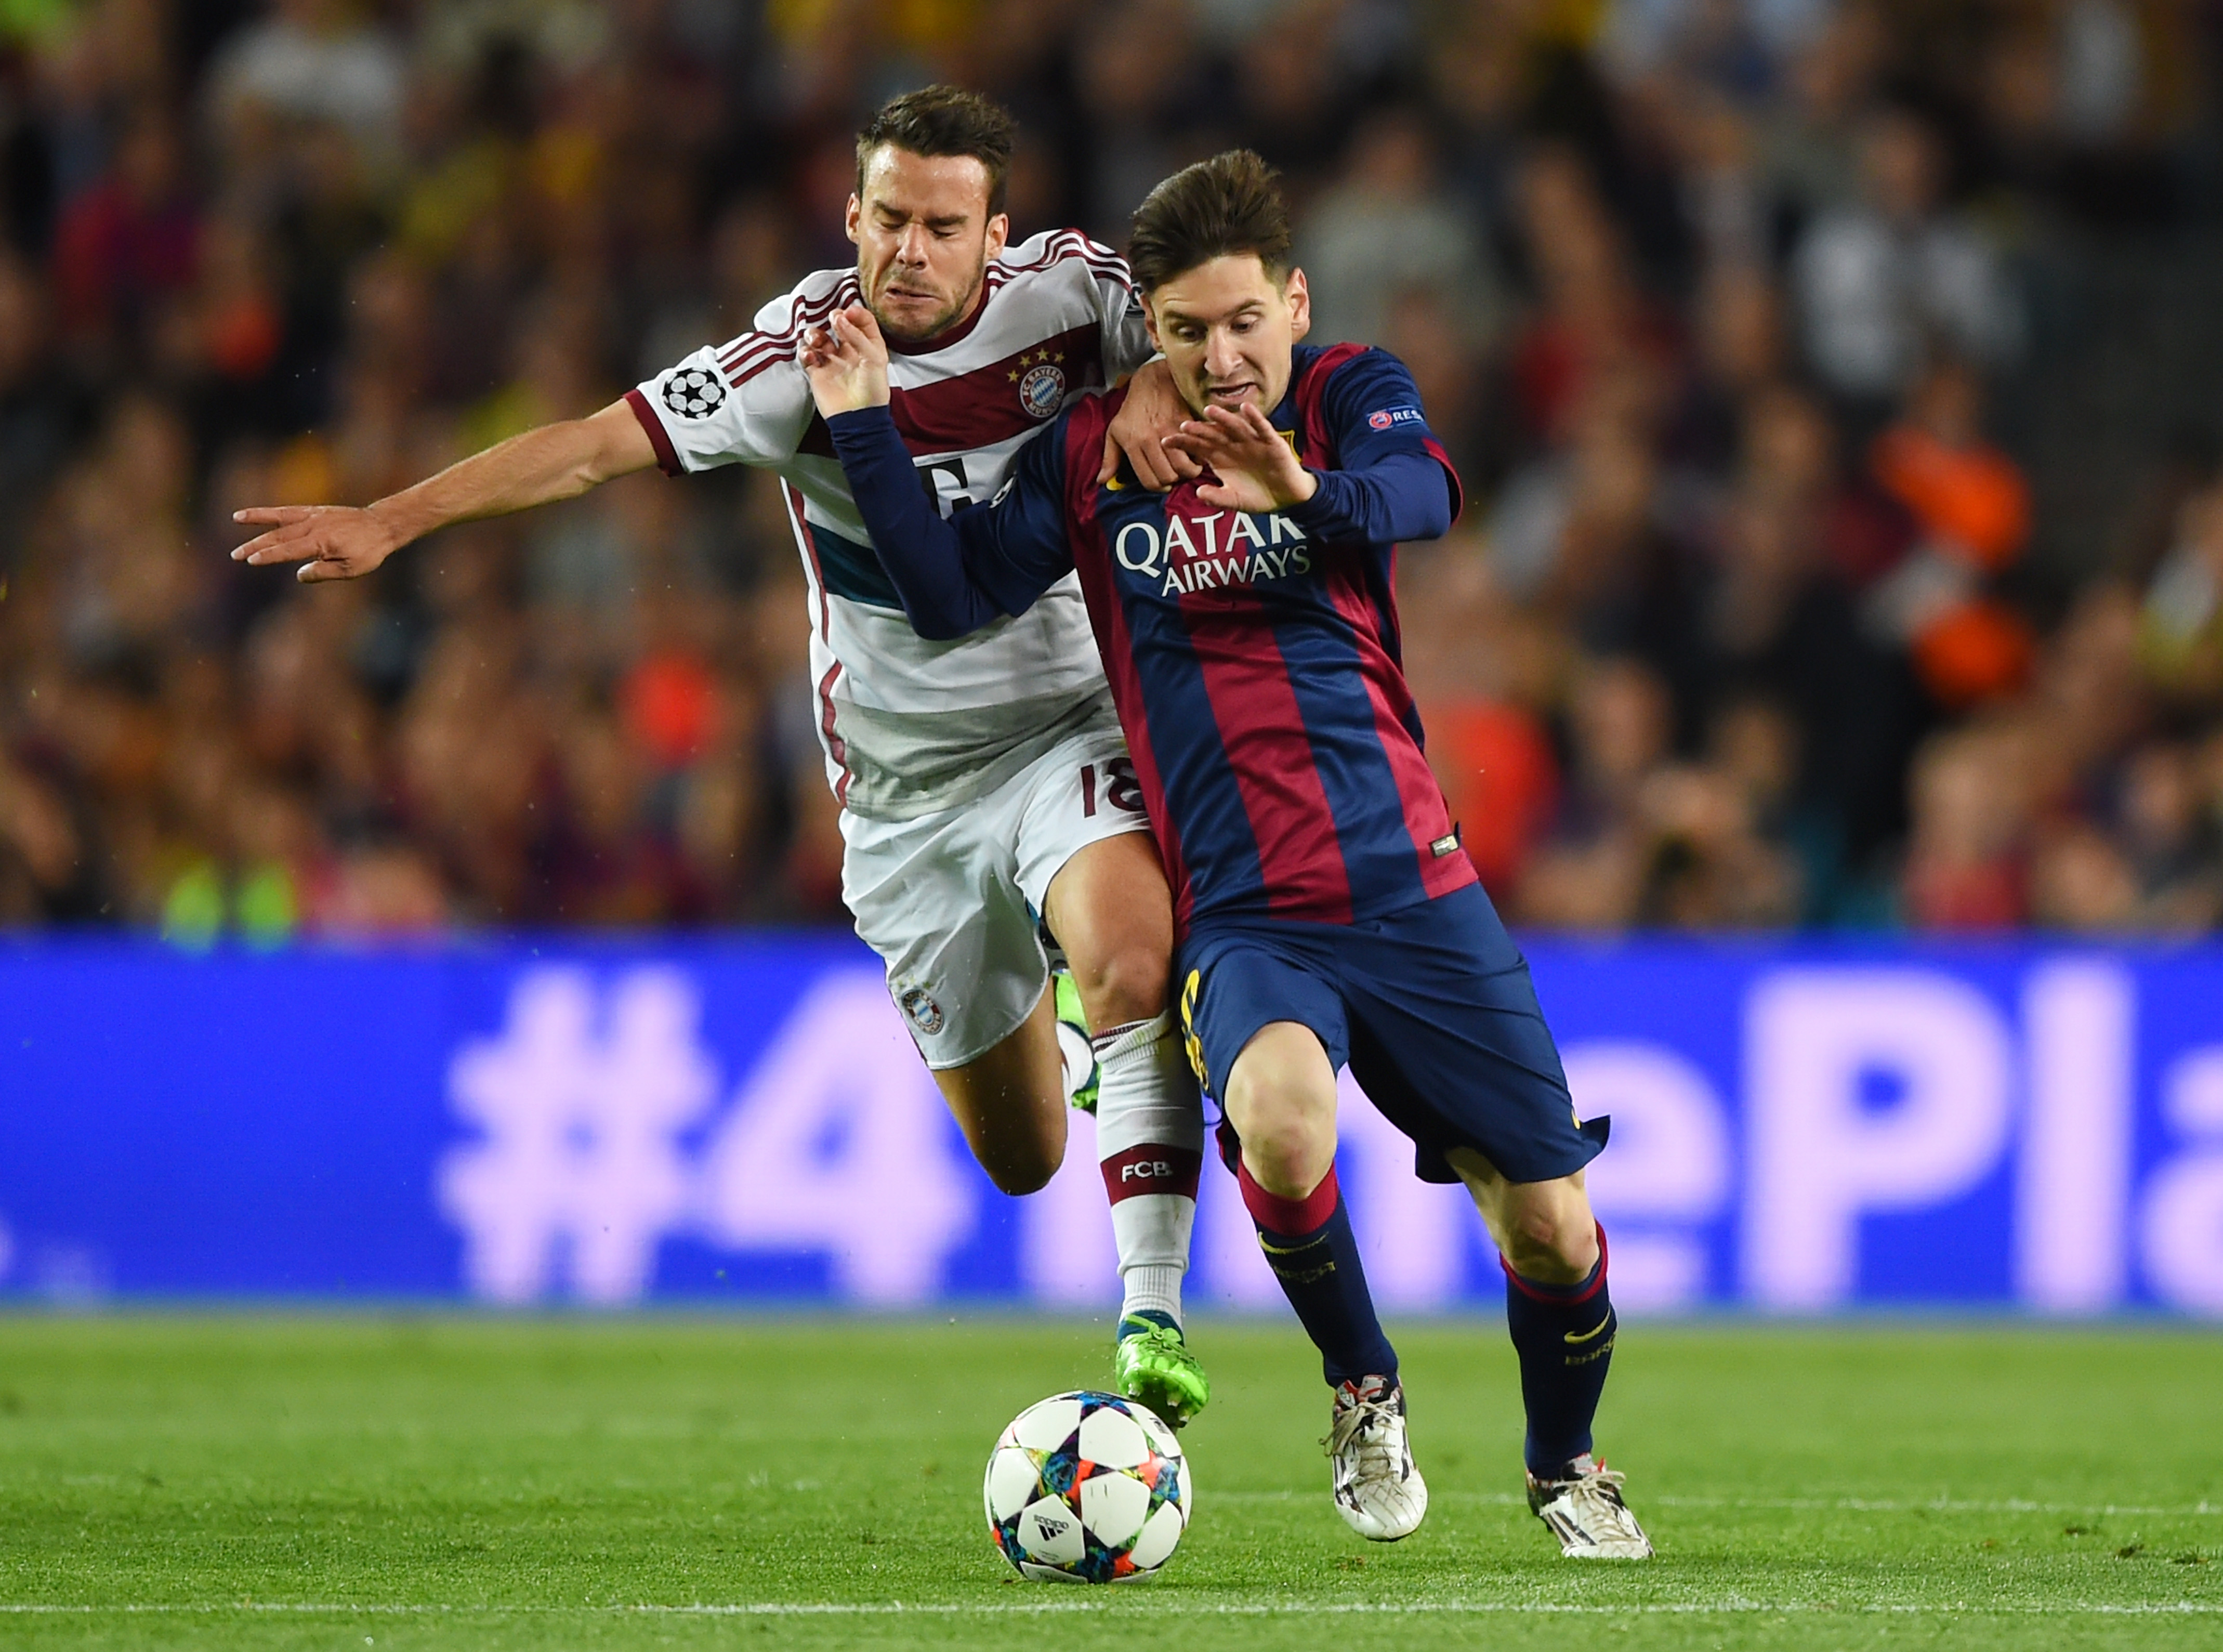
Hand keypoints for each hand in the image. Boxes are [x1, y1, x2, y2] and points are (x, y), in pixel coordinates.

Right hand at [230, 504, 404, 582]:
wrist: (381, 525)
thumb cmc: (369, 551)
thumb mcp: (352, 569)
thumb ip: (324, 572)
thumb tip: (299, 575)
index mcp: (322, 542)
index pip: (289, 550)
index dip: (270, 556)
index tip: (252, 560)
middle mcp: (314, 526)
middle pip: (279, 536)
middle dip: (256, 546)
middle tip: (235, 555)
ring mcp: (313, 516)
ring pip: (280, 519)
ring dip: (257, 520)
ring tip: (235, 518)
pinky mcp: (314, 511)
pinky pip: (289, 510)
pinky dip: (272, 511)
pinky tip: (257, 512)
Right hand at [799, 304, 890, 415]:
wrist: (858, 418)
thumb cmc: (873, 390)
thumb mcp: (875, 358)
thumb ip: (857, 335)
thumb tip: (839, 317)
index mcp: (868, 346)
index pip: (862, 321)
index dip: (855, 312)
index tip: (848, 311)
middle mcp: (850, 351)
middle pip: (838, 325)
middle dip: (834, 318)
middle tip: (834, 319)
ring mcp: (832, 361)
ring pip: (818, 337)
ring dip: (814, 334)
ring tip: (817, 341)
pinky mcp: (817, 373)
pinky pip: (806, 355)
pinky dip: (805, 352)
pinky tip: (811, 356)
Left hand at [1099, 358, 1199, 489]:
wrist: (1152, 382)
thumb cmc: (1131, 409)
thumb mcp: (1114, 431)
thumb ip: (1109, 458)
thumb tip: (1101, 481)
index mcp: (1133, 444)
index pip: (1149, 480)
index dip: (1158, 487)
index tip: (1163, 483)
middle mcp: (1150, 439)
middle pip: (1168, 477)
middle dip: (1173, 480)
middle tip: (1175, 474)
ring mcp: (1169, 431)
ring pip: (1184, 467)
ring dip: (1188, 471)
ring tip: (1187, 466)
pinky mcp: (1185, 423)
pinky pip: (1195, 449)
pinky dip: (1197, 456)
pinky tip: (1194, 454)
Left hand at [1161, 403, 1317, 512]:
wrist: (1287, 498)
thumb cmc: (1258, 496)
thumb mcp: (1234, 500)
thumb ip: (1217, 498)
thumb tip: (1198, 493)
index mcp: (1221, 458)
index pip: (1198, 447)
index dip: (1183, 443)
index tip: (1166, 441)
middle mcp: (1234, 446)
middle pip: (1213, 434)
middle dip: (1199, 430)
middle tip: (1183, 425)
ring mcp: (1252, 442)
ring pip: (1235, 427)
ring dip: (1223, 418)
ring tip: (1210, 410)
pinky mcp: (1271, 443)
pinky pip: (1262, 428)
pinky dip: (1255, 418)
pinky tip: (1246, 408)